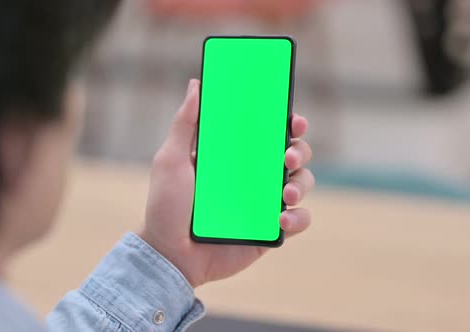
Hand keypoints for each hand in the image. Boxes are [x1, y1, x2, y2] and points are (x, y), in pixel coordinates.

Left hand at [139, 79, 313, 287]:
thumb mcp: (170, 160)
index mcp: (234, 156)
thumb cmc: (166, 206)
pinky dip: (298, 219)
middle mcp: (254, 176)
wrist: (168, 254)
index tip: (293, 119)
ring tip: (285, 192)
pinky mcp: (270, 232)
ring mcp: (264, 204)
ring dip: (302, 183)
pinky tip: (281, 221)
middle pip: (294, 154)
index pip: (268, 132)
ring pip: (303, 183)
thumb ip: (184, 123)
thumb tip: (196, 84)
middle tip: (287, 156)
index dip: (287, 122)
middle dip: (300, 150)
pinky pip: (299, 221)